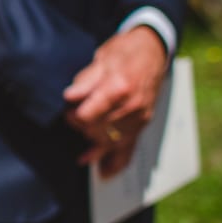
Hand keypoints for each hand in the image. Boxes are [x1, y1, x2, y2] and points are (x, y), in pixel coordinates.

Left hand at [62, 25, 167, 176]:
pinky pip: (130, 147)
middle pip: (99, 130)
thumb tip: (69, 97)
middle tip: (73, 121)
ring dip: (95, 146)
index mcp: (118, 89)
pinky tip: (105, 173)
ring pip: (112, 141)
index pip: (88, 116)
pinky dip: (117, 161)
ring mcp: (140, 117)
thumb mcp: (101, 59)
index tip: (69, 111)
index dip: (74, 116)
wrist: (152, 50)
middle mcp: (132, 106)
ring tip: (83, 155)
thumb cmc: (124, 51)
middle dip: (82, 129)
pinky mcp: (143, 123)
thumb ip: (85, 82)